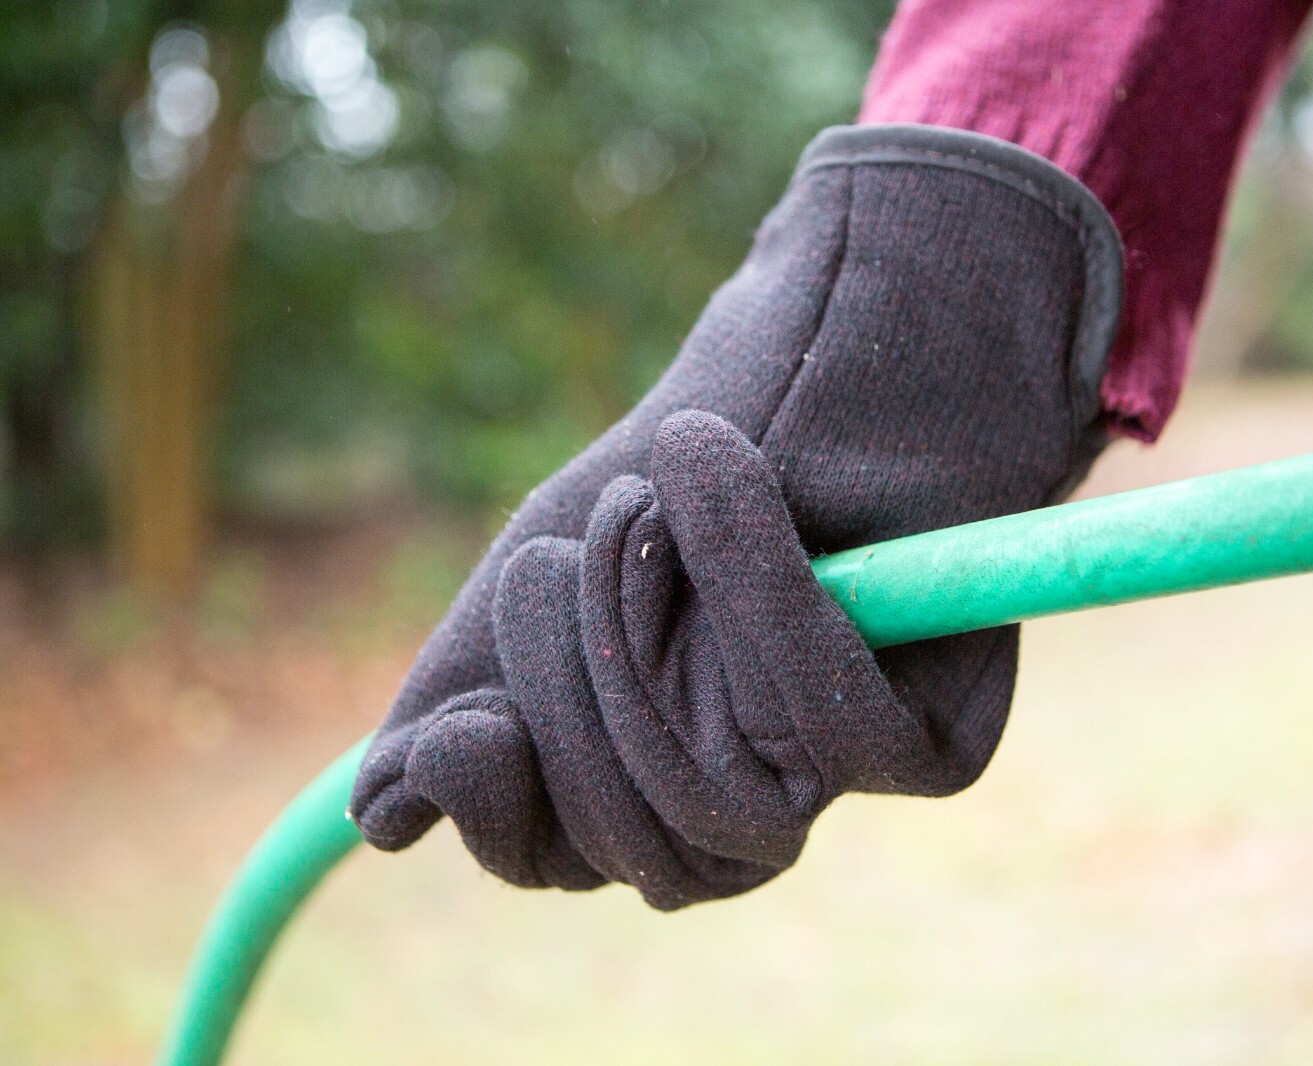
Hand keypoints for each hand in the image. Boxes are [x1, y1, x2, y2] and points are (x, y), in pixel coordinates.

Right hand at [350, 124, 1122, 909]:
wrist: (819, 358)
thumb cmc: (674, 478)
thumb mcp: (541, 575)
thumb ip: (462, 696)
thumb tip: (384, 815)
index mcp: (643, 785)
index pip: (554, 861)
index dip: (502, 811)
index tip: (464, 726)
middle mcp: (744, 807)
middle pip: (635, 853)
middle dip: (574, 694)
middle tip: (557, 558)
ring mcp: (838, 782)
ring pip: (722, 811)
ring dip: (653, 644)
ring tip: (638, 503)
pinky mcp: (928, 744)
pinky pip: (826, 725)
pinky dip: (755, 592)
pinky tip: (702, 470)